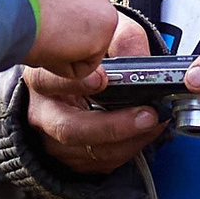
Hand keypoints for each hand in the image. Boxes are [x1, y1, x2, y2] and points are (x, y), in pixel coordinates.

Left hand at [0, 0, 117, 72]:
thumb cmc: (20, 35)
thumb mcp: (52, 64)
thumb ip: (73, 63)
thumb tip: (75, 61)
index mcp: (104, 22)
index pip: (96, 45)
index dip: (74, 52)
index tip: (55, 51)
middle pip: (88, 10)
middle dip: (71, 17)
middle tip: (42, 25)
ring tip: (33, 1)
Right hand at [25, 15, 161, 175]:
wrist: (79, 81)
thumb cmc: (88, 58)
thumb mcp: (102, 37)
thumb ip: (121, 41)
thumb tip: (140, 59)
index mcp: (42, 78)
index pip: (47, 82)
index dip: (74, 83)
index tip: (102, 79)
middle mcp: (42, 113)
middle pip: (70, 129)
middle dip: (113, 126)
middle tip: (148, 114)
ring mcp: (55, 142)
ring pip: (93, 151)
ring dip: (131, 139)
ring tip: (157, 120)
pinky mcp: (74, 160)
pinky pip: (105, 162)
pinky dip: (131, 148)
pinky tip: (147, 130)